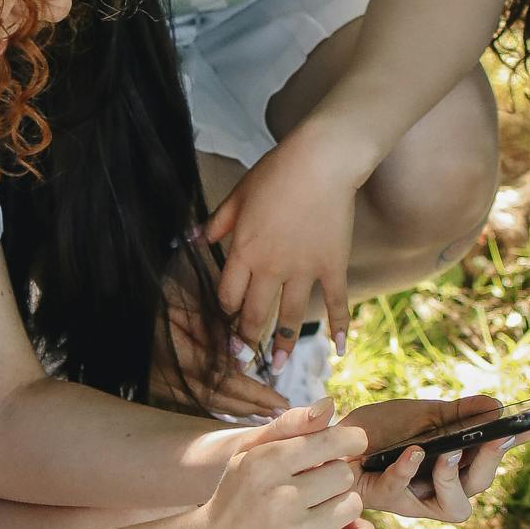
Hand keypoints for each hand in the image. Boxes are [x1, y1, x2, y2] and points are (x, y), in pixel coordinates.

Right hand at [150, 281, 285, 421]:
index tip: (278, 398)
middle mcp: (168, 374)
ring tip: (265, 416)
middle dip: (250, 407)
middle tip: (279, 413)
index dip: (251, 391)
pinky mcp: (158, 386)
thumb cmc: (157, 298)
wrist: (125, 312)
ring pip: (205, 404)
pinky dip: (217, 409)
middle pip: (217, 398)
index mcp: (176, 350)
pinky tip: (235, 413)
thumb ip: (214, 326)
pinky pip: (192, 402)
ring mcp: (160, 384)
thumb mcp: (186, 301)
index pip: (222, 379)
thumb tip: (243, 355)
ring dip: (237, 411)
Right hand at [194, 401, 370, 528]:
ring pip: (353, 506)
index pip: (332, 442)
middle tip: (316, 486)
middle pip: (343, 474)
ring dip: (342, 505)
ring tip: (320, 509)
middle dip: (335, 476)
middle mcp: (280, 500)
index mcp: (265, 465)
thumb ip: (289, 425)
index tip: (349, 446)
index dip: (350, 440)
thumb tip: (330, 404)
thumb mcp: (250, 453)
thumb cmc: (238, 495)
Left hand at [204, 121, 363, 356]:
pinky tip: (338, 350)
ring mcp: (303, 270)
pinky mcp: (332, 266)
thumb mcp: (238, 195)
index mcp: (244, 251)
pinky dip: (338, 327)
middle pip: (255, 314)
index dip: (224, 313)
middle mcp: (270, 268)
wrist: (321, 162)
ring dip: (282, 345)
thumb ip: (216, 223)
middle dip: (245, 340)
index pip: (228, 295)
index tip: (224, 325)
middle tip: (241, 360)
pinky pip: (334, 303)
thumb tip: (191, 239)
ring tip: (277, 366)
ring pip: (290, 318)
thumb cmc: (276, 172)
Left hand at [343, 396, 510, 522]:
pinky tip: (413, 452)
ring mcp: (414, 498)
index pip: (490, 459)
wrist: (336, 440)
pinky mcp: (384, 497)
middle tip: (491, 439)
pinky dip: (409, 471)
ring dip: (454, 479)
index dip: (512, 447)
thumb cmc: (381, 431)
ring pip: (453, 506)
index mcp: (453, 467)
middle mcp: (438, 488)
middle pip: (477, 488)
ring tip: (448, 454)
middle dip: (488, 464)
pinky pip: (402, 490)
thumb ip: (461, 414)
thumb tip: (498, 406)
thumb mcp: (425, 415)